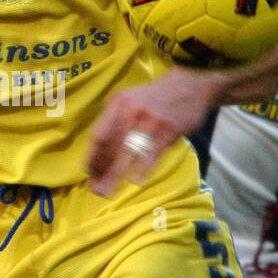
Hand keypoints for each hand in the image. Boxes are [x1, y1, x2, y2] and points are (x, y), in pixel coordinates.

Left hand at [88, 68, 219, 196]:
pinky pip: (152, 155)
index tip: (88, 174)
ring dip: (115, 176)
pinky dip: (142, 170)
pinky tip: (135, 181)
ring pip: (128, 154)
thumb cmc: (154, 98)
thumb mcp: (128, 100)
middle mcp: (131, 112)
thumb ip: (114, 121)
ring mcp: (150, 122)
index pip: (99, 135)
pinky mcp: (168, 131)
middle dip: (101, 172)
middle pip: (111, 148)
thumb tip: (99, 153)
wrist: (188, 85)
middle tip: (96, 190)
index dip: (91, 157)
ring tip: (107, 192)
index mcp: (117, 104)